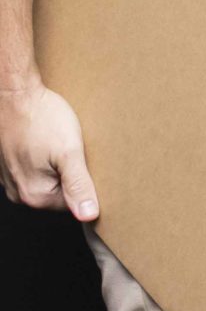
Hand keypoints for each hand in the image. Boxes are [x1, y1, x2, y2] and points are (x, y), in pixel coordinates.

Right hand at [2, 82, 97, 220]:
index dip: (88, 184)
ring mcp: (11, 179)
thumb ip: (79, 185)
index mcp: (35, 195)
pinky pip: (36, 170)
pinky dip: (46, 160)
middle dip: (73, 176)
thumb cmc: (42, 119)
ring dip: (60, 167)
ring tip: (62, 145)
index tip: (89, 164)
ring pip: (48, 181)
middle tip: (76, 151)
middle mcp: (19, 193)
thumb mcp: (70, 152)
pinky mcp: (10, 165)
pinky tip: (50, 143)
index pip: (74, 204)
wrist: (16, 94)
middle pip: (61, 194)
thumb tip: (88, 216)